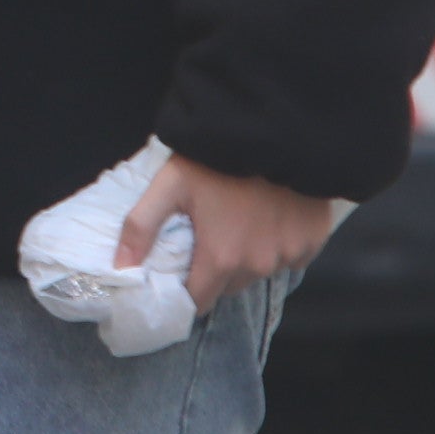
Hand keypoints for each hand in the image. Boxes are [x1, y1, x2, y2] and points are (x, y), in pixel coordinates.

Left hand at [118, 151, 336, 314]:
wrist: (275, 131)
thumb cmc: (218, 159)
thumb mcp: (170, 185)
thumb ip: (141, 227)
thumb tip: (121, 269)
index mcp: (222, 258)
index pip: (199, 302)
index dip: (186, 293)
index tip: (180, 277)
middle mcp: (258, 265)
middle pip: (229, 287)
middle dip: (216, 271)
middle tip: (210, 236)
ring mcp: (290, 254)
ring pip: (260, 272)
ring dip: (249, 257)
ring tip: (240, 222)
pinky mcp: (313, 240)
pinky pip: (292, 256)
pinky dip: (279, 244)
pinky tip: (270, 218)